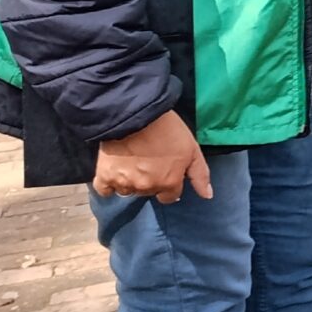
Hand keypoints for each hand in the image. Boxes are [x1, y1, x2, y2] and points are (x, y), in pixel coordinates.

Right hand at [94, 111, 211, 204]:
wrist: (135, 114)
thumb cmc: (168, 129)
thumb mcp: (192, 149)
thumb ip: (200, 175)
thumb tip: (207, 196)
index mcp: (169, 183)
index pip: (169, 197)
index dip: (169, 184)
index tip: (165, 170)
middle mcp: (146, 188)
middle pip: (149, 192)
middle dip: (151, 181)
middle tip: (148, 160)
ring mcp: (124, 183)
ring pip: (128, 191)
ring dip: (130, 181)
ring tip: (132, 161)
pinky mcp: (104, 176)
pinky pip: (105, 189)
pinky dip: (108, 184)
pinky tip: (113, 173)